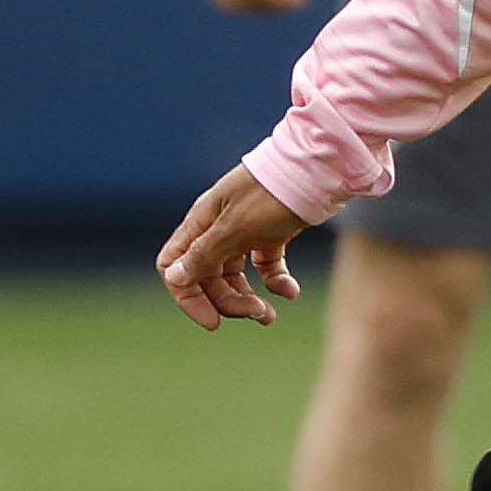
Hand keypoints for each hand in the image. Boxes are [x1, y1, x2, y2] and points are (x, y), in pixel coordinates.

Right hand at [156, 162, 314, 328]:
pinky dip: (275, 282)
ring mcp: (244, 231)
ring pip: (235, 276)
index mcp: (201, 223)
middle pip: (207, 278)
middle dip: (229, 302)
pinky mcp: (271, 233)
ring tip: (270, 314)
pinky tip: (290, 292)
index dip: (187, 296)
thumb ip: (204, 255)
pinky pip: (264, 266)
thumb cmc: (271, 195)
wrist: (317, 169)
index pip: (174, 266)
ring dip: (249, 299)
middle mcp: (218, 228)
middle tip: (258, 314)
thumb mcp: (236, 228)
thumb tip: (173, 278)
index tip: (213, 321)